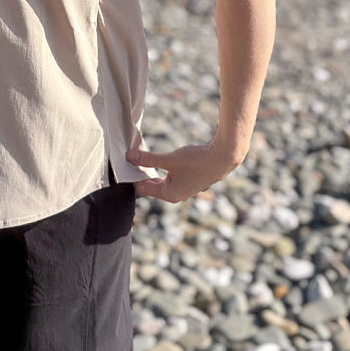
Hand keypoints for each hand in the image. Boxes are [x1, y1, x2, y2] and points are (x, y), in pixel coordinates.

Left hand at [126, 141, 242, 202]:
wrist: (224, 158)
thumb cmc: (197, 160)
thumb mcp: (170, 158)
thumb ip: (148, 158)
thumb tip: (129, 157)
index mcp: (169, 194)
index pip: (142, 188)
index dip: (132, 175)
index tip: (125, 161)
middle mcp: (174, 195)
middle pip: (150, 185)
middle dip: (140, 172)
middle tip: (131, 157)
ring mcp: (182, 189)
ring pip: (159, 180)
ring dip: (150, 169)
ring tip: (141, 156)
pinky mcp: (187, 181)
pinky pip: (167, 177)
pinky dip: (160, 168)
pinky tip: (157, 158)